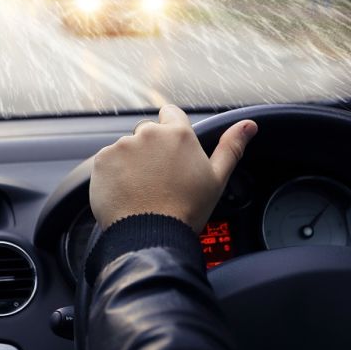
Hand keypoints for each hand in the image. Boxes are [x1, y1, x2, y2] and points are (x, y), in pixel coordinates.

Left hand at [90, 105, 257, 231]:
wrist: (151, 236)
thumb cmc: (187, 210)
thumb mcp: (217, 179)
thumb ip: (231, 147)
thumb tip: (249, 125)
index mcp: (178, 134)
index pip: (171, 113)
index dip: (171, 131)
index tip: (171, 152)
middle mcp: (148, 134)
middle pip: (147, 132)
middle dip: (151, 150)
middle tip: (158, 178)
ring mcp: (122, 146)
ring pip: (126, 148)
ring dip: (131, 162)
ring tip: (141, 189)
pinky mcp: (101, 161)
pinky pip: (106, 162)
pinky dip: (112, 174)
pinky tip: (125, 192)